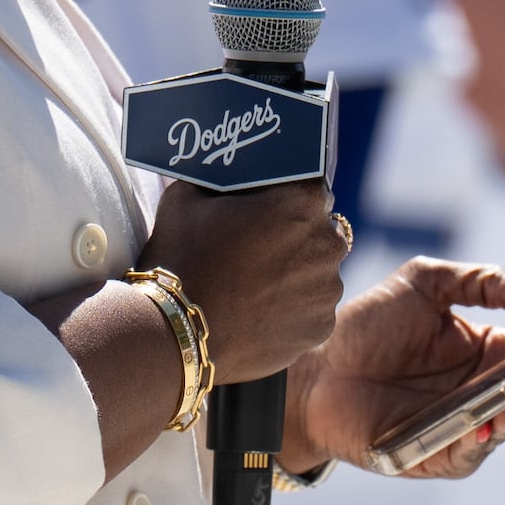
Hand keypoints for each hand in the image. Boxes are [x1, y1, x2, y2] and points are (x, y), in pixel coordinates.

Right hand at [144, 179, 345, 383]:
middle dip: (296, 236)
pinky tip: (260, 312)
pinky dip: (295, 310)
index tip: (267, 210)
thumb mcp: (187, 197)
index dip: (287, 197)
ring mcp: (326, 289)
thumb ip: (218, 179)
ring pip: (319, 273)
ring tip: (256, 285)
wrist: (177, 331)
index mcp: (304, 202)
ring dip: (298, 274)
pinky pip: (313, 311)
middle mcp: (327, 243)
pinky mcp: (320, 328)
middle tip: (257, 249)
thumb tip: (225, 173)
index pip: (311, 186)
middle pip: (320, 231)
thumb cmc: (182, 258)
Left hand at [286, 260, 504, 478]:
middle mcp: (484, 391)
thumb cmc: (367, 324)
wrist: (312, 366)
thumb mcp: (426, 283)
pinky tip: (485, 424)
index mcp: (489, 350)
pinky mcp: (435, 455)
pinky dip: (480, 441)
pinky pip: (467, 453)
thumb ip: (483, 281)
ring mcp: (463, 425)